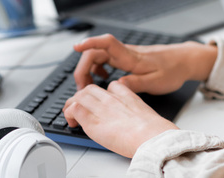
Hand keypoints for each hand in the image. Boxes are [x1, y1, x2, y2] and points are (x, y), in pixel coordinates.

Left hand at [63, 81, 177, 157]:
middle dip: (83, 96)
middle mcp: (112, 99)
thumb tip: (138, 123)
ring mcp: (101, 109)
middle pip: (91, 89)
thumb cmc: (154, 132)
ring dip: (73, 104)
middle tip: (80, 107)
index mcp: (127, 96)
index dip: (103, 94)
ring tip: (71, 114)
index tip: (101, 102)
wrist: (151, 137)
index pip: (111, 86)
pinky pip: (75, 109)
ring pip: (79, 96)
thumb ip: (137, 112)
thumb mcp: (148, 115)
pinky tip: (72, 121)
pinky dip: (69, 113)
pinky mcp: (92, 121)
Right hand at [72, 34, 216, 93]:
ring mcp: (126, 54)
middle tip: (81, 88)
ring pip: (99, 56)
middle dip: (83, 68)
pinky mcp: (127, 58)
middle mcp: (126, 53)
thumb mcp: (156, 82)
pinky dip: (99, 69)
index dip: (90, 42)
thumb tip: (116, 86)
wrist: (185, 60)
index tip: (77, 46)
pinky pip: (106, 60)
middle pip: (95, 52)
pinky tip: (105, 79)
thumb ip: (136, 84)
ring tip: (90, 87)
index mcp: (131, 57)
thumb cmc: (173, 70)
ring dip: (89, 70)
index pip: (107, 43)